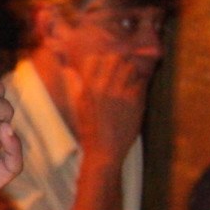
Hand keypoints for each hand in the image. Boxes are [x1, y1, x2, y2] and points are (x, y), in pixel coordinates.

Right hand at [61, 50, 150, 164]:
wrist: (105, 151)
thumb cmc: (90, 130)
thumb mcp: (78, 106)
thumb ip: (75, 85)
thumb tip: (69, 69)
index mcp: (88, 88)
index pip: (96, 58)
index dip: (103, 59)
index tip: (107, 65)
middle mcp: (104, 88)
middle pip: (116, 58)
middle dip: (120, 63)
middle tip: (122, 71)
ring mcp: (121, 94)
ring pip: (131, 68)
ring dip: (132, 72)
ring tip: (129, 81)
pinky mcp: (135, 101)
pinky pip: (141, 83)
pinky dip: (140, 85)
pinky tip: (135, 94)